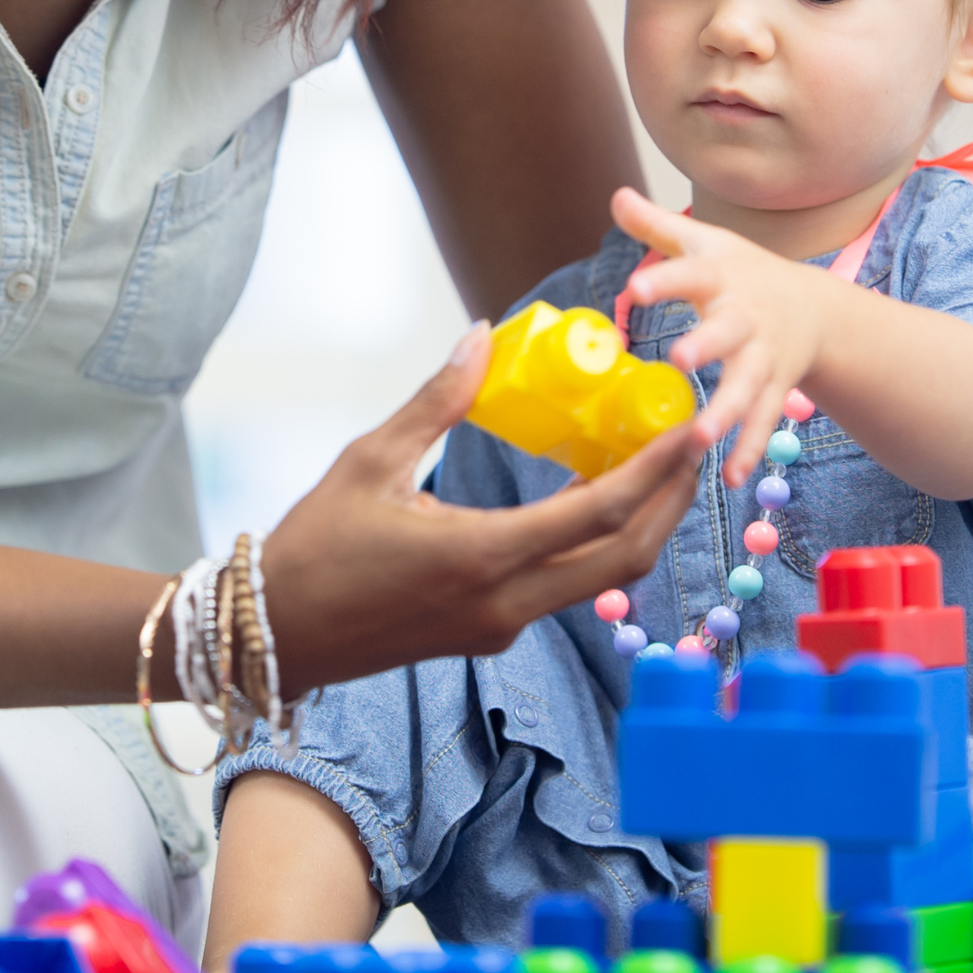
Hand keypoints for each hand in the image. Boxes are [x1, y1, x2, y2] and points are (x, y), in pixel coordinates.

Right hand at [260, 320, 702, 695]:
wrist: (277, 636)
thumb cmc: (315, 544)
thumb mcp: (369, 460)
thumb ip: (437, 401)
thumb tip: (481, 336)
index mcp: (479, 556)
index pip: (598, 514)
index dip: (656, 470)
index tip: (692, 427)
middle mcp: (505, 601)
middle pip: (626, 557)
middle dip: (672, 501)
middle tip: (694, 444)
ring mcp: (502, 624)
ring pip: (603, 578)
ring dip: (640, 523)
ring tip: (655, 463)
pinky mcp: (492, 630)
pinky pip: (567, 586)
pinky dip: (597, 540)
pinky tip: (591, 493)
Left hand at [612, 186, 839, 489]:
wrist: (815, 308)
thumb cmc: (743, 272)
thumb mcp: (704, 242)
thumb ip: (657, 226)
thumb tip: (616, 194)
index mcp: (721, 277)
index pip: (689, 272)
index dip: (664, 279)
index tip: (635, 288)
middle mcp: (745, 317)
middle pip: (727, 332)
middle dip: (707, 345)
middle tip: (680, 359)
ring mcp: (764, 357)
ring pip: (748, 387)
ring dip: (727, 413)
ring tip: (700, 438)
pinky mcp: (775, 389)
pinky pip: (762, 423)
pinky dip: (749, 450)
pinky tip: (730, 477)